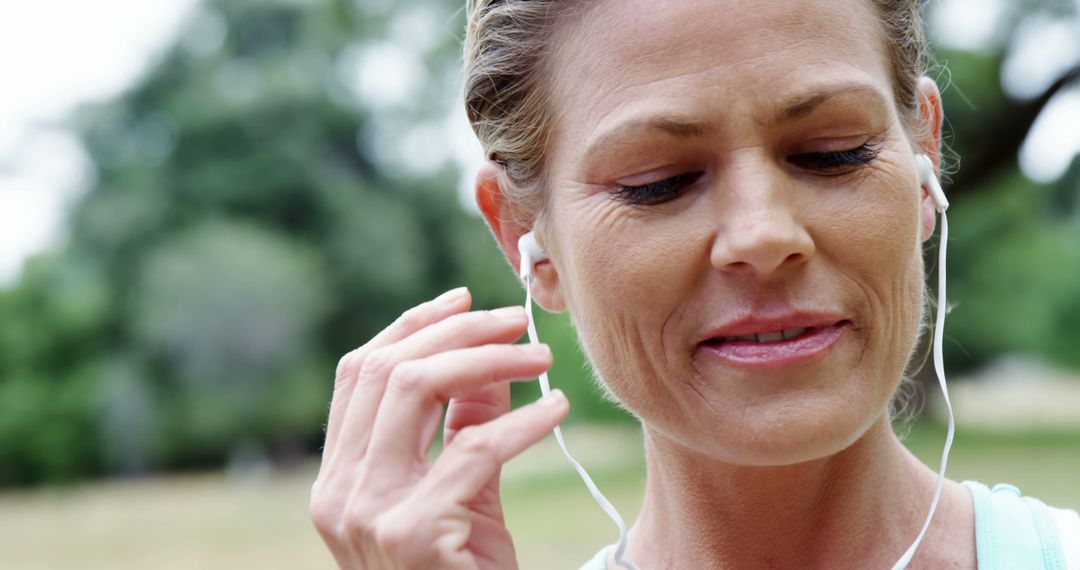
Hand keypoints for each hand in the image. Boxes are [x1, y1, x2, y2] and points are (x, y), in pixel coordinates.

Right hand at [310, 287, 568, 568]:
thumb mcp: (464, 490)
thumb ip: (467, 423)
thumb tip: (493, 353)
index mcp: (338, 477)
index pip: (358, 373)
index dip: (411, 325)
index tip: (464, 301)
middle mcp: (338, 492)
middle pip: (387, 371)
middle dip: (456, 332)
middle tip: (517, 322)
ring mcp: (367, 515)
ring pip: (415, 391)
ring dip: (487, 361)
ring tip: (541, 357)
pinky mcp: (412, 536)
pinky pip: (472, 450)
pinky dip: (522, 421)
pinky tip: (558, 410)